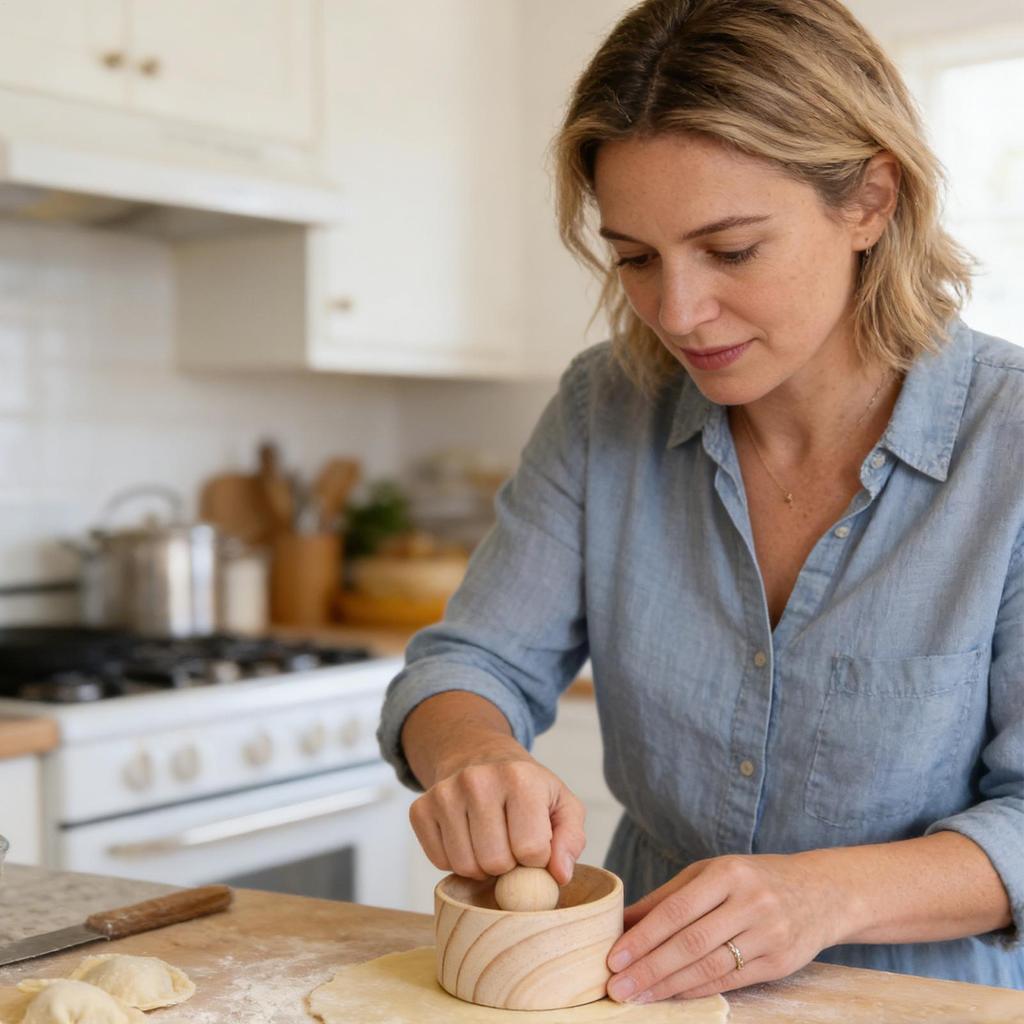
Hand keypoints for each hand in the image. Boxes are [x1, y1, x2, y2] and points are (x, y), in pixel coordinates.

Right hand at [409, 746, 585, 885]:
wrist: (479, 756)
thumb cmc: (527, 788)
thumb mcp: (562, 804)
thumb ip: (570, 840)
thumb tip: (559, 875)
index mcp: (520, 778)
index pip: (531, 850)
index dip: (538, 859)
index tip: (535, 843)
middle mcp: (478, 780)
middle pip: (496, 862)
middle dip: (509, 866)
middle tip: (511, 845)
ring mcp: (444, 793)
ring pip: (465, 866)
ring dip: (482, 867)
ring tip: (491, 841)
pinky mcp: (420, 808)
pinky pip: (439, 862)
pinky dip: (456, 861)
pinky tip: (467, 838)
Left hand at [605, 853, 843, 1002]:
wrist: (820, 892)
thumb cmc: (752, 880)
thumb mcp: (711, 874)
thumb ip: (668, 897)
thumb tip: (622, 922)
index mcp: (727, 874)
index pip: (677, 910)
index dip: (644, 937)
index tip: (614, 957)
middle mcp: (749, 902)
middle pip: (690, 942)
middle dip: (649, 968)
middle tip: (617, 986)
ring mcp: (768, 934)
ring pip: (709, 966)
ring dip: (668, 986)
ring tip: (637, 997)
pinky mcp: (780, 962)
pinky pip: (731, 981)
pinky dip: (697, 990)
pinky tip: (672, 996)